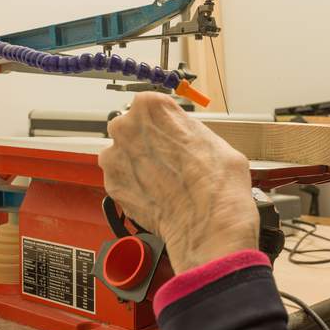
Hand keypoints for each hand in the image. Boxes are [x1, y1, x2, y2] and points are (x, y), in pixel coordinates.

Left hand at [101, 94, 259, 274]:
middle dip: (145, 140)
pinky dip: (134, 185)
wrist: (207, 224)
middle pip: (131, 127)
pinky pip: (121, 179)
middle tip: (167, 158)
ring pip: (122, 154)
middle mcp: (126, 127)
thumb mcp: (213, 139)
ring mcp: (115, 158)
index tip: (170, 131)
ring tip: (163, 180)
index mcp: (151, 107)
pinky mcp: (112, 186)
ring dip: (137, 163)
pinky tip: (156, 194)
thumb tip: (181, 135)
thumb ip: (186, 129)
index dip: (163, 121)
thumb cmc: (217, 183)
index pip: (150, 104)